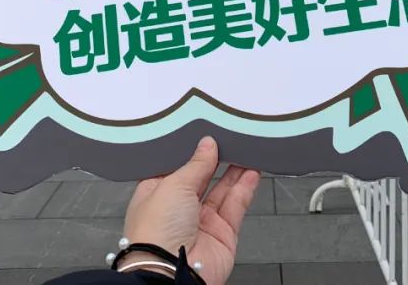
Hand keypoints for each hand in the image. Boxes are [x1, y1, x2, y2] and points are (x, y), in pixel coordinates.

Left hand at [121, 136, 259, 284]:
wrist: (172, 272)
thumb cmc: (156, 233)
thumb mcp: (173, 184)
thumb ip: (195, 164)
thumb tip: (207, 146)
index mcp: (156, 195)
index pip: (176, 167)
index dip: (190, 152)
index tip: (205, 136)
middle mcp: (178, 210)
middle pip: (201, 177)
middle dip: (215, 159)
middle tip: (228, 140)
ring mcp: (201, 222)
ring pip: (222, 190)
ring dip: (234, 171)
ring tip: (245, 149)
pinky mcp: (222, 233)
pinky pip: (236, 205)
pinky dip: (245, 188)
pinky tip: (252, 172)